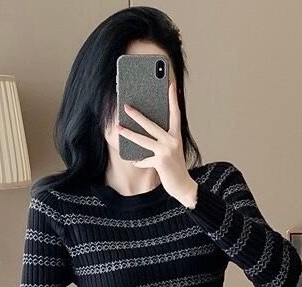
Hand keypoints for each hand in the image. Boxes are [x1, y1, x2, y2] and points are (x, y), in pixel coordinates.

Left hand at [118, 81, 198, 207]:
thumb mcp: (172, 150)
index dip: (173, 99)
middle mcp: (172, 141)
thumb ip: (162, 140)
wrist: (183, 186)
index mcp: (176, 135)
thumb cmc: (175, 167)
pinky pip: (144, 159)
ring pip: (143, 140)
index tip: (170, 84)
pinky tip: (135, 161)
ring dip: (129, 133)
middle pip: (151, 124)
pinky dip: (139, 161)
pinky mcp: (160, 162)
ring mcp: (166, 151)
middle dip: (137, 115)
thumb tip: (143, 130)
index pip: (175, 113)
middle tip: (126, 106)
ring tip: (118, 128)